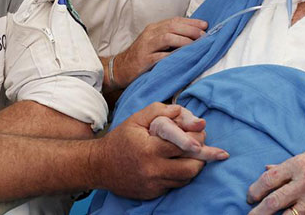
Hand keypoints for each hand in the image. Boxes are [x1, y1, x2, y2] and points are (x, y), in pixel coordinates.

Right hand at [92, 103, 217, 198]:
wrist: (100, 165)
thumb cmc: (120, 139)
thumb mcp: (136, 119)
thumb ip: (159, 111)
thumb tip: (181, 110)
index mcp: (150, 148)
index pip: (184, 145)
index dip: (197, 138)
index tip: (202, 130)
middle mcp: (153, 169)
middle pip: (190, 166)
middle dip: (202, 155)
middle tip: (204, 144)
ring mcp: (154, 184)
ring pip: (186, 179)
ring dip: (194, 166)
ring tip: (195, 154)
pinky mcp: (153, 194)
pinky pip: (176, 186)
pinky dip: (182, 175)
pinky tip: (181, 164)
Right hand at [111, 17, 207, 88]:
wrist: (120, 68)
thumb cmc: (142, 56)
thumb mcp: (154, 42)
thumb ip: (169, 37)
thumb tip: (193, 35)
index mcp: (153, 28)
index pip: (174, 20)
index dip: (191, 22)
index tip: (205, 25)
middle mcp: (150, 34)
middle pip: (172, 26)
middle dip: (190, 30)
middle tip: (204, 35)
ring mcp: (146, 46)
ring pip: (167, 37)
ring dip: (184, 40)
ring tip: (197, 45)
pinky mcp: (144, 60)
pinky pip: (160, 56)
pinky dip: (173, 55)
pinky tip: (183, 57)